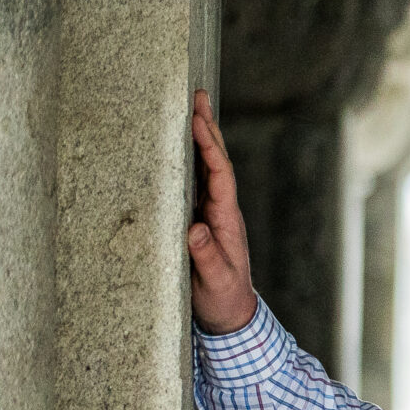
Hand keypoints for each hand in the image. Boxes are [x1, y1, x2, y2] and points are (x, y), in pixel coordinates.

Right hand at [188, 90, 257, 332]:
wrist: (230, 315)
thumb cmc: (223, 299)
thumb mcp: (214, 282)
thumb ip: (206, 258)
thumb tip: (194, 229)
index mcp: (227, 220)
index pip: (220, 176)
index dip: (210, 147)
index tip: (198, 121)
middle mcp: (221, 211)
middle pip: (216, 163)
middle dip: (208, 129)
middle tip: (198, 95)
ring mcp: (211, 213)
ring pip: (206, 168)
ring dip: (199, 138)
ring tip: (191, 106)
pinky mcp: (199, 220)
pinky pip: (194, 182)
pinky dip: (188, 159)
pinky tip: (178, 143)